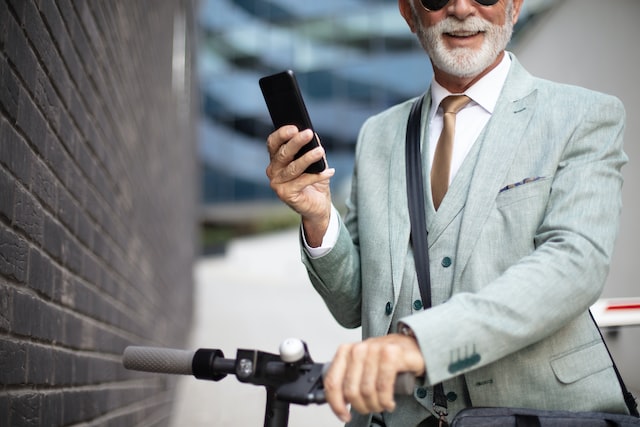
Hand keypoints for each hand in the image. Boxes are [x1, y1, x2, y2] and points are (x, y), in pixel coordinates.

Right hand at [266, 126, 334, 245]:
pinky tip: (329, 171)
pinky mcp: (286, 195)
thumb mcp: (315, 162)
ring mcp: (277, 184)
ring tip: (320, 151)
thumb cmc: (315, 182)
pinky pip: (303, 181)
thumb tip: (313, 135)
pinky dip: (318, 176)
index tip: (295, 127)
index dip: (282, 134)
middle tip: (308, 133)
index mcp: (276, 160)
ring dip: (308, 158)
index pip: (273, 143)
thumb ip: (312, 148)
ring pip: (293, 168)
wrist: (318, 206)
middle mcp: (273, 171)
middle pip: (282, 154)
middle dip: (296, 142)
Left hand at [323, 334, 425, 422]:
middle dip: (361, 406)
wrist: (412, 347)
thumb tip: (338, 402)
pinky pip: (383, 386)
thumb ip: (348, 380)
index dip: (336, 404)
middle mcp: (359, 349)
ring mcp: (375, 349)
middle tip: (371, 408)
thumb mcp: (363, 367)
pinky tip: (389, 402)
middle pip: (351, 390)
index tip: (344, 415)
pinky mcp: (392, 353)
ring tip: (382, 404)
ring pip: (367, 390)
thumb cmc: (386, 359)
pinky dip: (386, 400)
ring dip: (376, 405)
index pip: (332, 381)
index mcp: (346, 351)